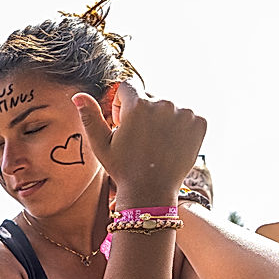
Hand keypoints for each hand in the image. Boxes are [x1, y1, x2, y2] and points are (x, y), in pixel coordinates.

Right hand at [73, 81, 205, 206]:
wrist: (151, 191)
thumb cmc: (122, 169)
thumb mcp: (100, 144)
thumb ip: (90, 117)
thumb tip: (78, 95)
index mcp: (139, 104)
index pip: (128, 87)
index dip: (123, 104)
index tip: (124, 124)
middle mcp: (164, 103)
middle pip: (150, 97)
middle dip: (143, 113)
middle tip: (140, 141)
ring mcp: (184, 112)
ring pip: (169, 107)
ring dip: (162, 119)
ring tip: (156, 144)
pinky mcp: (199, 122)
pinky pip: (188, 116)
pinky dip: (181, 127)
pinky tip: (171, 144)